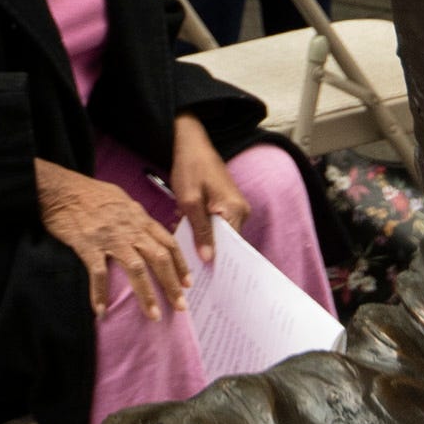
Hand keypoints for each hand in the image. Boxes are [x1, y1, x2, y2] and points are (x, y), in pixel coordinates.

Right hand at [35, 161, 188, 321]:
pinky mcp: (88, 244)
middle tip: (181, 306)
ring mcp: (110, 237)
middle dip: (172, 283)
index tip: (188, 283)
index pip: (167, 241)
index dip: (180, 263)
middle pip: (159, 257)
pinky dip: (101, 293)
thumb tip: (145, 231)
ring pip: (136, 268)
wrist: (61, 188)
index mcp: (138, 217)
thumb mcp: (121, 199)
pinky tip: (102, 310)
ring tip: (153, 314)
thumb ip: (134, 217)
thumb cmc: (89, 193)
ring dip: (146, 294)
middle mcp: (130, 227)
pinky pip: (99, 273)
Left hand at [169, 115, 251, 265]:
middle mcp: (240, 210)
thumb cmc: (190, 167)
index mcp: (234, 210)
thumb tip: (209, 260)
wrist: (191, 142)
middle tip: (188, 264)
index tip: (206, 280)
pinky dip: (201, 227)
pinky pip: (216, 223)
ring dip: (201, 238)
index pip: (231, 247)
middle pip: (226, 242)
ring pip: (219, 233)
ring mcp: (234, 206)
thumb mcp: (189, 201)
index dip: (219, 264)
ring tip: (182, 241)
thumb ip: (200, 231)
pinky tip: (184, 227)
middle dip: (207, 251)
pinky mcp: (226, 203)